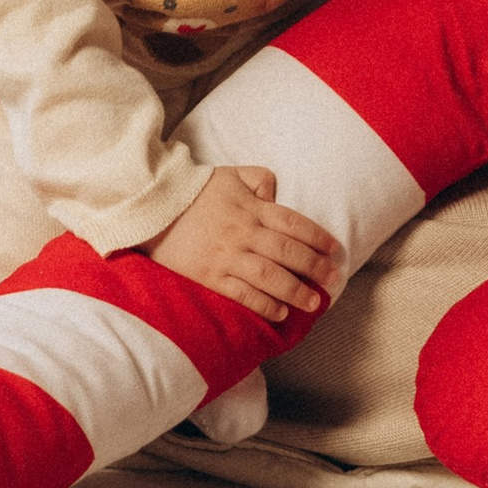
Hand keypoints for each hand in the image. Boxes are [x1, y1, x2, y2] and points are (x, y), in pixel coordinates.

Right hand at [149, 165, 339, 321]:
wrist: (152, 207)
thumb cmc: (194, 191)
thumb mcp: (230, 175)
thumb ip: (259, 180)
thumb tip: (277, 195)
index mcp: (251, 208)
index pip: (293, 223)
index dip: (318, 237)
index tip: (335, 250)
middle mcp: (243, 233)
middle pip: (288, 252)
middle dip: (315, 267)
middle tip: (333, 279)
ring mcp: (227, 257)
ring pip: (270, 277)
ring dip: (296, 291)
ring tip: (313, 302)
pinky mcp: (210, 277)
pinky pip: (243, 294)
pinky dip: (264, 305)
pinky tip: (280, 312)